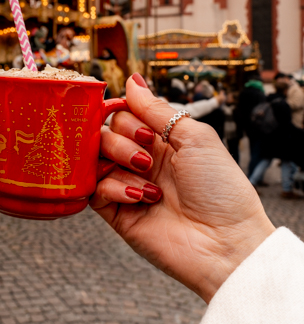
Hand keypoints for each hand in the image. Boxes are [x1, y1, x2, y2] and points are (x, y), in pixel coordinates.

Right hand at [91, 75, 274, 301]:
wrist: (227, 242)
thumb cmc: (221, 189)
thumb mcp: (195, 137)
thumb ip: (157, 110)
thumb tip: (132, 80)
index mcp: (160, 141)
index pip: (123, 114)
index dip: (124, 114)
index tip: (141, 126)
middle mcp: (140, 161)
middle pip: (105, 133)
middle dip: (122, 139)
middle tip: (148, 156)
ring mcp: (127, 186)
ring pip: (96, 158)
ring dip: (120, 161)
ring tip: (148, 178)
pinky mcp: (117, 213)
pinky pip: (96, 190)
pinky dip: (115, 187)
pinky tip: (142, 197)